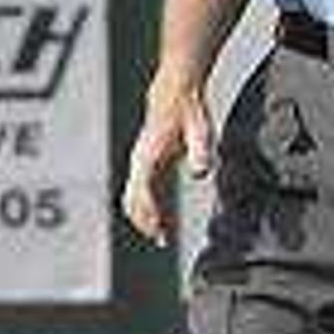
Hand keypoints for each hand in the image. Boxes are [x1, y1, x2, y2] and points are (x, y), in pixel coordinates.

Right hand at [118, 80, 211, 246]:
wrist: (174, 93)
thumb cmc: (188, 111)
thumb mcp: (200, 129)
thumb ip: (200, 151)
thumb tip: (201, 173)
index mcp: (148, 156)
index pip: (143, 192)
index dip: (150, 213)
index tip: (161, 230)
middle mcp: (138, 163)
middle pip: (132, 201)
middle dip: (145, 222)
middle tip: (162, 240)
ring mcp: (138, 165)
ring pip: (131, 200)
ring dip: (143, 219)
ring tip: (161, 235)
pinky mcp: (143, 167)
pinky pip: (138, 194)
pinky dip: (146, 210)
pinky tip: (161, 221)